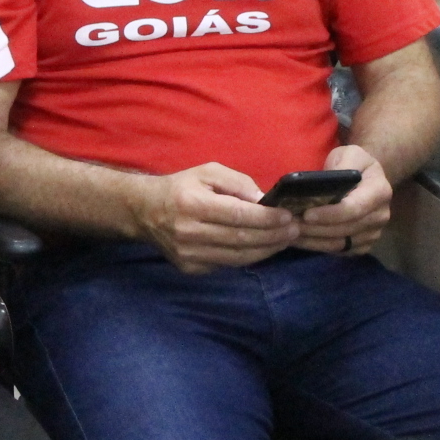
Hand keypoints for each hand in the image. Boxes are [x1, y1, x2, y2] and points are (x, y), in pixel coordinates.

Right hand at [135, 163, 299, 273]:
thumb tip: (263, 200)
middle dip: (273, 236)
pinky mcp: (190, 268)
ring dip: (266, 250)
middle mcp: (189, 232)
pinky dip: (248, 257)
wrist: (145, 212)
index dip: (267, 218)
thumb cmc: (181, 187)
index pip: (238, 215)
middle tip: (295, 230)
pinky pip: (227, 264)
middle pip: (241, 239)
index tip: (288, 216)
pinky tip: (262, 248)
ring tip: (285, 240)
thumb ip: (237, 182)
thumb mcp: (207, 172)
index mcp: (193, 204)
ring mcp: (189, 254)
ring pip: (237, 257)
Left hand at [294, 145, 391, 254]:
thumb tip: (328, 181)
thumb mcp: (350, 154)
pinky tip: (300, 240)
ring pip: (340, 244)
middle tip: (289, 225)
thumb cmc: (354, 164)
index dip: (329, 214)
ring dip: (312, 240)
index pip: (353, 209)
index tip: (306, 214)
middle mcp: (380, 216)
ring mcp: (373, 233)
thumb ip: (342, 165)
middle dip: (315, 229)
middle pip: (344, 229)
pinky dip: (317, 246)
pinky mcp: (363, 244)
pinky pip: (339, 251)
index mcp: (379, 192)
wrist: (366, 178)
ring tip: (289, 233)